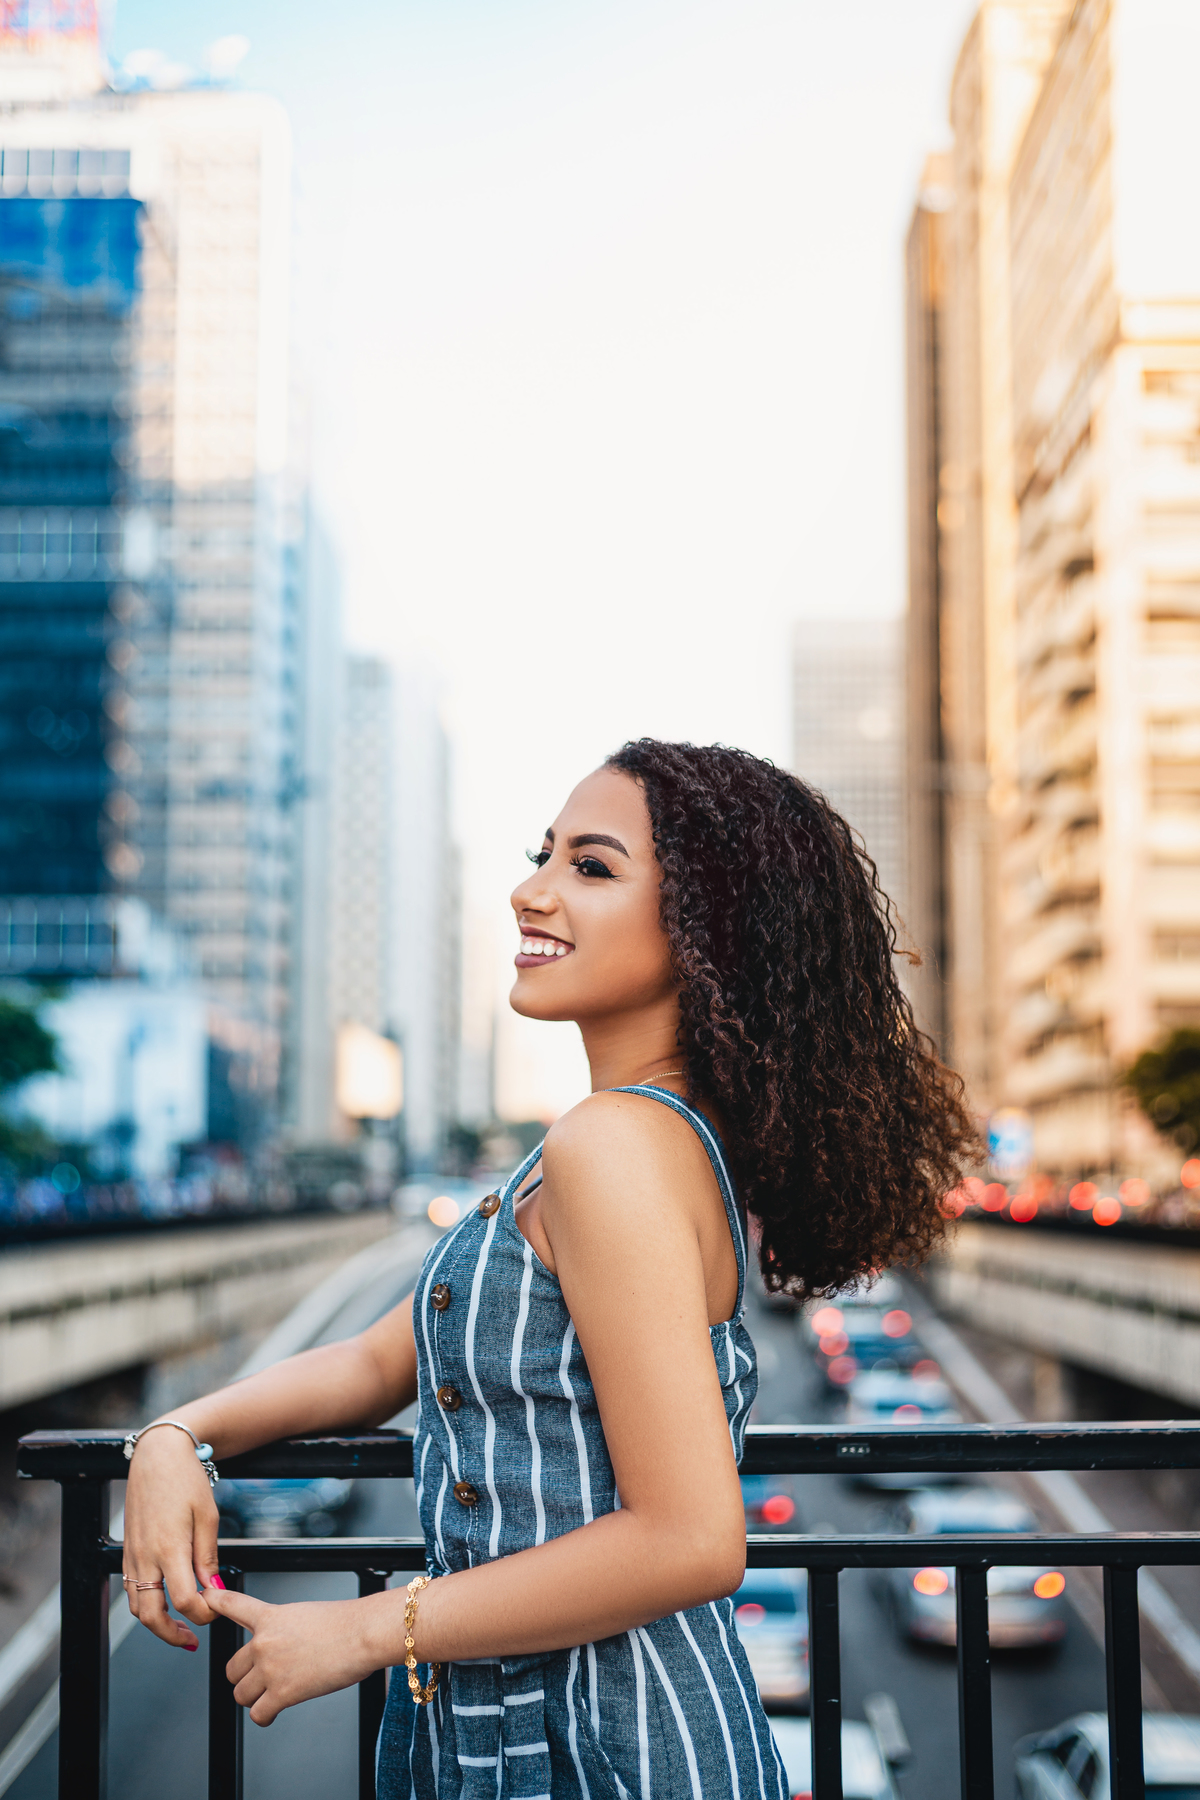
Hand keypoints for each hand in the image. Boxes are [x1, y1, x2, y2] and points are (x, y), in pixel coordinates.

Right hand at [121, 1428, 220, 1650]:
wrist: (158, 1455)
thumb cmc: (187, 1480)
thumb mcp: (208, 1516)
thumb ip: (207, 1556)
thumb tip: (213, 1590)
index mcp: (169, 1547)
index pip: (184, 1600)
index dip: (203, 1613)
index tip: (218, 1609)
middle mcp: (145, 1556)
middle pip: (151, 1615)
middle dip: (172, 1635)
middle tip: (192, 1640)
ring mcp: (132, 1555)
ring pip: (136, 1606)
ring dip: (156, 1623)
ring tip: (180, 1628)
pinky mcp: (127, 1551)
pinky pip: (131, 1588)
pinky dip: (146, 1603)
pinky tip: (165, 1600)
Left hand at [207, 1586, 386, 1725]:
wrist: (362, 1634)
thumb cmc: (344, 1623)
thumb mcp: (303, 1613)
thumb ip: (280, 1624)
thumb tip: (273, 1638)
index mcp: (270, 1616)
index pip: (232, 1604)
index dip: (214, 1601)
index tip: (205, 1599)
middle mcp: (264, 1642)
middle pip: (232, 1668)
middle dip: (245, 1676)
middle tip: (262, 1678)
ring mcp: (270, 1669)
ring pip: (241, 1694)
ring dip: (255, 1697)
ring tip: (271, 1695)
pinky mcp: (282, 1693)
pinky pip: (258, 1714)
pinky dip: (264, 1716)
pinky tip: (274, 1712)